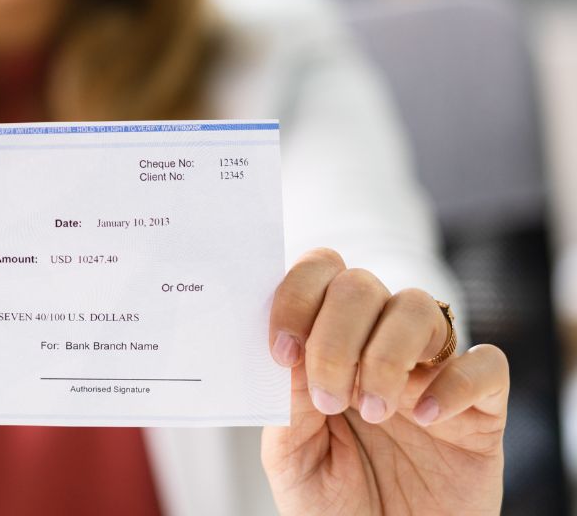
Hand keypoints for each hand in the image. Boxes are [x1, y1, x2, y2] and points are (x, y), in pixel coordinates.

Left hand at [261, 248, 508, 515]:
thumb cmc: (331, 505)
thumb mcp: (291, 457)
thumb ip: (287, 402)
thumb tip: (292, 349)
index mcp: (324, 346)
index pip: (317, 275)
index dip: (296, 295)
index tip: (281, 349)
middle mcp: (376, 346)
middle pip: (361, 285)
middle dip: (336, 334)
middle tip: (329, 397)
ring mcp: (429, 372)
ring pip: (420, 307)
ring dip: (387, 355)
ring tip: (374, 413)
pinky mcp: (481, 408)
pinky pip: (486, 364)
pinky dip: (455, 383)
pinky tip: (426, 419)